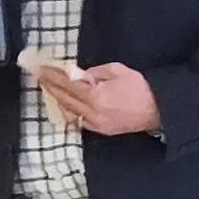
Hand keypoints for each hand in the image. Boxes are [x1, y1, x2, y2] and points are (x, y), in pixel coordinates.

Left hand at [37, 61, 161, 134]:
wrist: (158, 109)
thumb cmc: (140, 88)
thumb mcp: (117, 70)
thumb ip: (94, 72)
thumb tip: (78, 75)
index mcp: (95, 96)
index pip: (67, 84)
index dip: (53, 75)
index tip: (42, 69)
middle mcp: (91, 112)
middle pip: (64, 98)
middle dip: (50, 86)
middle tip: (39, 76)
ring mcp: (95, 124)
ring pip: (69, 111)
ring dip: (57, 98)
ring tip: (49, 87)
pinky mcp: (101, 130)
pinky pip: (79, 120)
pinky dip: (69, 111)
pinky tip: (65, 104)